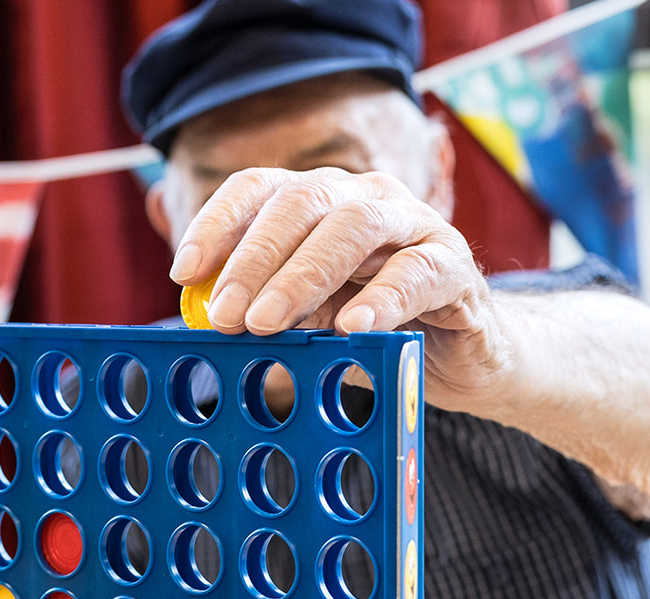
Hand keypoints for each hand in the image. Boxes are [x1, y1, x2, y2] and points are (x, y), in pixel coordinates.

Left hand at [168, 167, 510, 412]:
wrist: (465, 358)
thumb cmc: (377, 333)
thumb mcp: (310, 321)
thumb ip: (267, 313)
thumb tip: (207, 319)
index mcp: (322, 203)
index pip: (260, 188)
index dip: (218, 223)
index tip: (184, 271)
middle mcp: (366, 198)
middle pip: (302, 202)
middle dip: (254, 259)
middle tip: (223, 315)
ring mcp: (415, 225)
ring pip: (355, 225)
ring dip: (303, 275)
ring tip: (267, 322)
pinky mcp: (455, 265)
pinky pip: (418, 271)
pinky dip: (382, 297)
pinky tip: (351, 326)